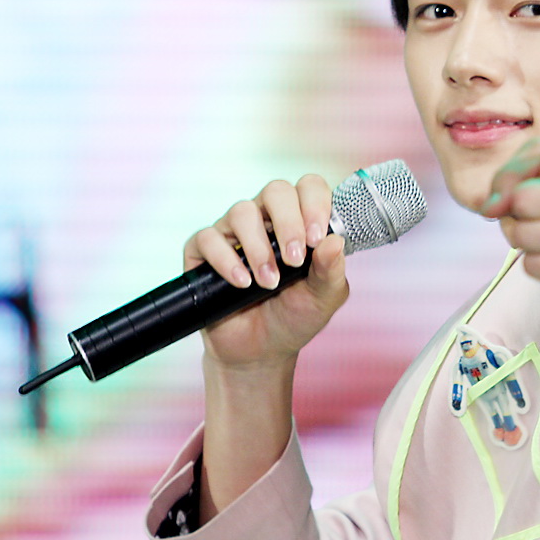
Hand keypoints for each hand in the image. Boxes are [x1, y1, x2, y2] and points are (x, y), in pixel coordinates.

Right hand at [184, 174, 348, 368]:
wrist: (261, 352)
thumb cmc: (295, 317)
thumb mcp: (324, 297)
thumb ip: (332, 269)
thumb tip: (335, 241)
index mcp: (301, 222)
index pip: (309, 187)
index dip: (315, 203)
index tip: (316, 238)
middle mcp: (267, 220)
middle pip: (275, 190)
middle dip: (288, 222)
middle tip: (294, 260)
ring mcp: (234, 233)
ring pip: (241, 211)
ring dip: (259, 248)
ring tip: (268, 282)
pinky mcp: (204, 252)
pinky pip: (208, 238)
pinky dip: (225, 259)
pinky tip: (241, 282)